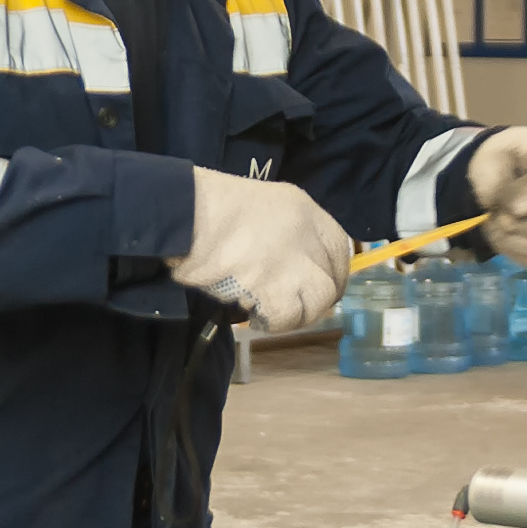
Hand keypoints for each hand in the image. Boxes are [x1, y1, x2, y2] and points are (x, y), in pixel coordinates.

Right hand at [169, 169, 352, 332]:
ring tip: (271, 311)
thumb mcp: (259, 205)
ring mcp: (293, 261)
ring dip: (297, 313)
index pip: (339, 246)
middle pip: (333, 278)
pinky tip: (255, 315)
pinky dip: (273, 321)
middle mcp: (306, 233)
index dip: (335, 272)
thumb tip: (288, 261)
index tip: (325, 287)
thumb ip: (281, 230)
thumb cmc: (210, 207)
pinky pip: (287, 316)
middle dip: (319, 300)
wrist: (186, 215)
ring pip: (317, 301)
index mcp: (304, 208)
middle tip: (296, 307)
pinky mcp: (274, 286)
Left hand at [469, 126, 526, 267]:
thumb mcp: (490, 157)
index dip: (526, 196)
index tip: (504, 202)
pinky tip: (508, 239)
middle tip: (498, 220)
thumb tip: (510, 218)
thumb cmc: (502, 159)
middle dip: (525, 226)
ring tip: (497, 228)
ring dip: (516, 243)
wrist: (509, 171)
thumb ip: (496, 182)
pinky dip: (521, 255)